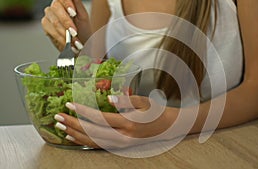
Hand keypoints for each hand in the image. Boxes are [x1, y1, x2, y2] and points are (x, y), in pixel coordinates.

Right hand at [41, 0, 91, 51]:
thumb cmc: (83, 29)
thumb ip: (78, 4)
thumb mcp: (83, 16)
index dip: (67, 4)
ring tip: (75, 42)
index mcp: (65, 1)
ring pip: (54, 22)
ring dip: (66, 34)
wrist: (79, 43)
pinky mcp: (46, 26)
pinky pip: (51, 31)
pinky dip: (62, 39)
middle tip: (74, 32)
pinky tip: (68, 44)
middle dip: (67, 22)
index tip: (73, 13)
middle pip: (56, 8)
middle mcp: (55, 6)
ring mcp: (49, 15)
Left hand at [54, 95, 178, 148]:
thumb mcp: (144, 101)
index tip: (70, 104)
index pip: (100, 118)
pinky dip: (83, 141)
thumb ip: (126, 100)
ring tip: (61, 126)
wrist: (165, 127)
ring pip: (93, 141)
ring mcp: (120, 144)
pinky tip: (73, 137)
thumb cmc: (155, 112)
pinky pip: (98, 146)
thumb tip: (108, 98)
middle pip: (92, 131)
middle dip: (73, 124)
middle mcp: (123, 137)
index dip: (83, 111)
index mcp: (129, 123)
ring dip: (75, 134)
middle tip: (58, 116)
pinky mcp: (119, 147)